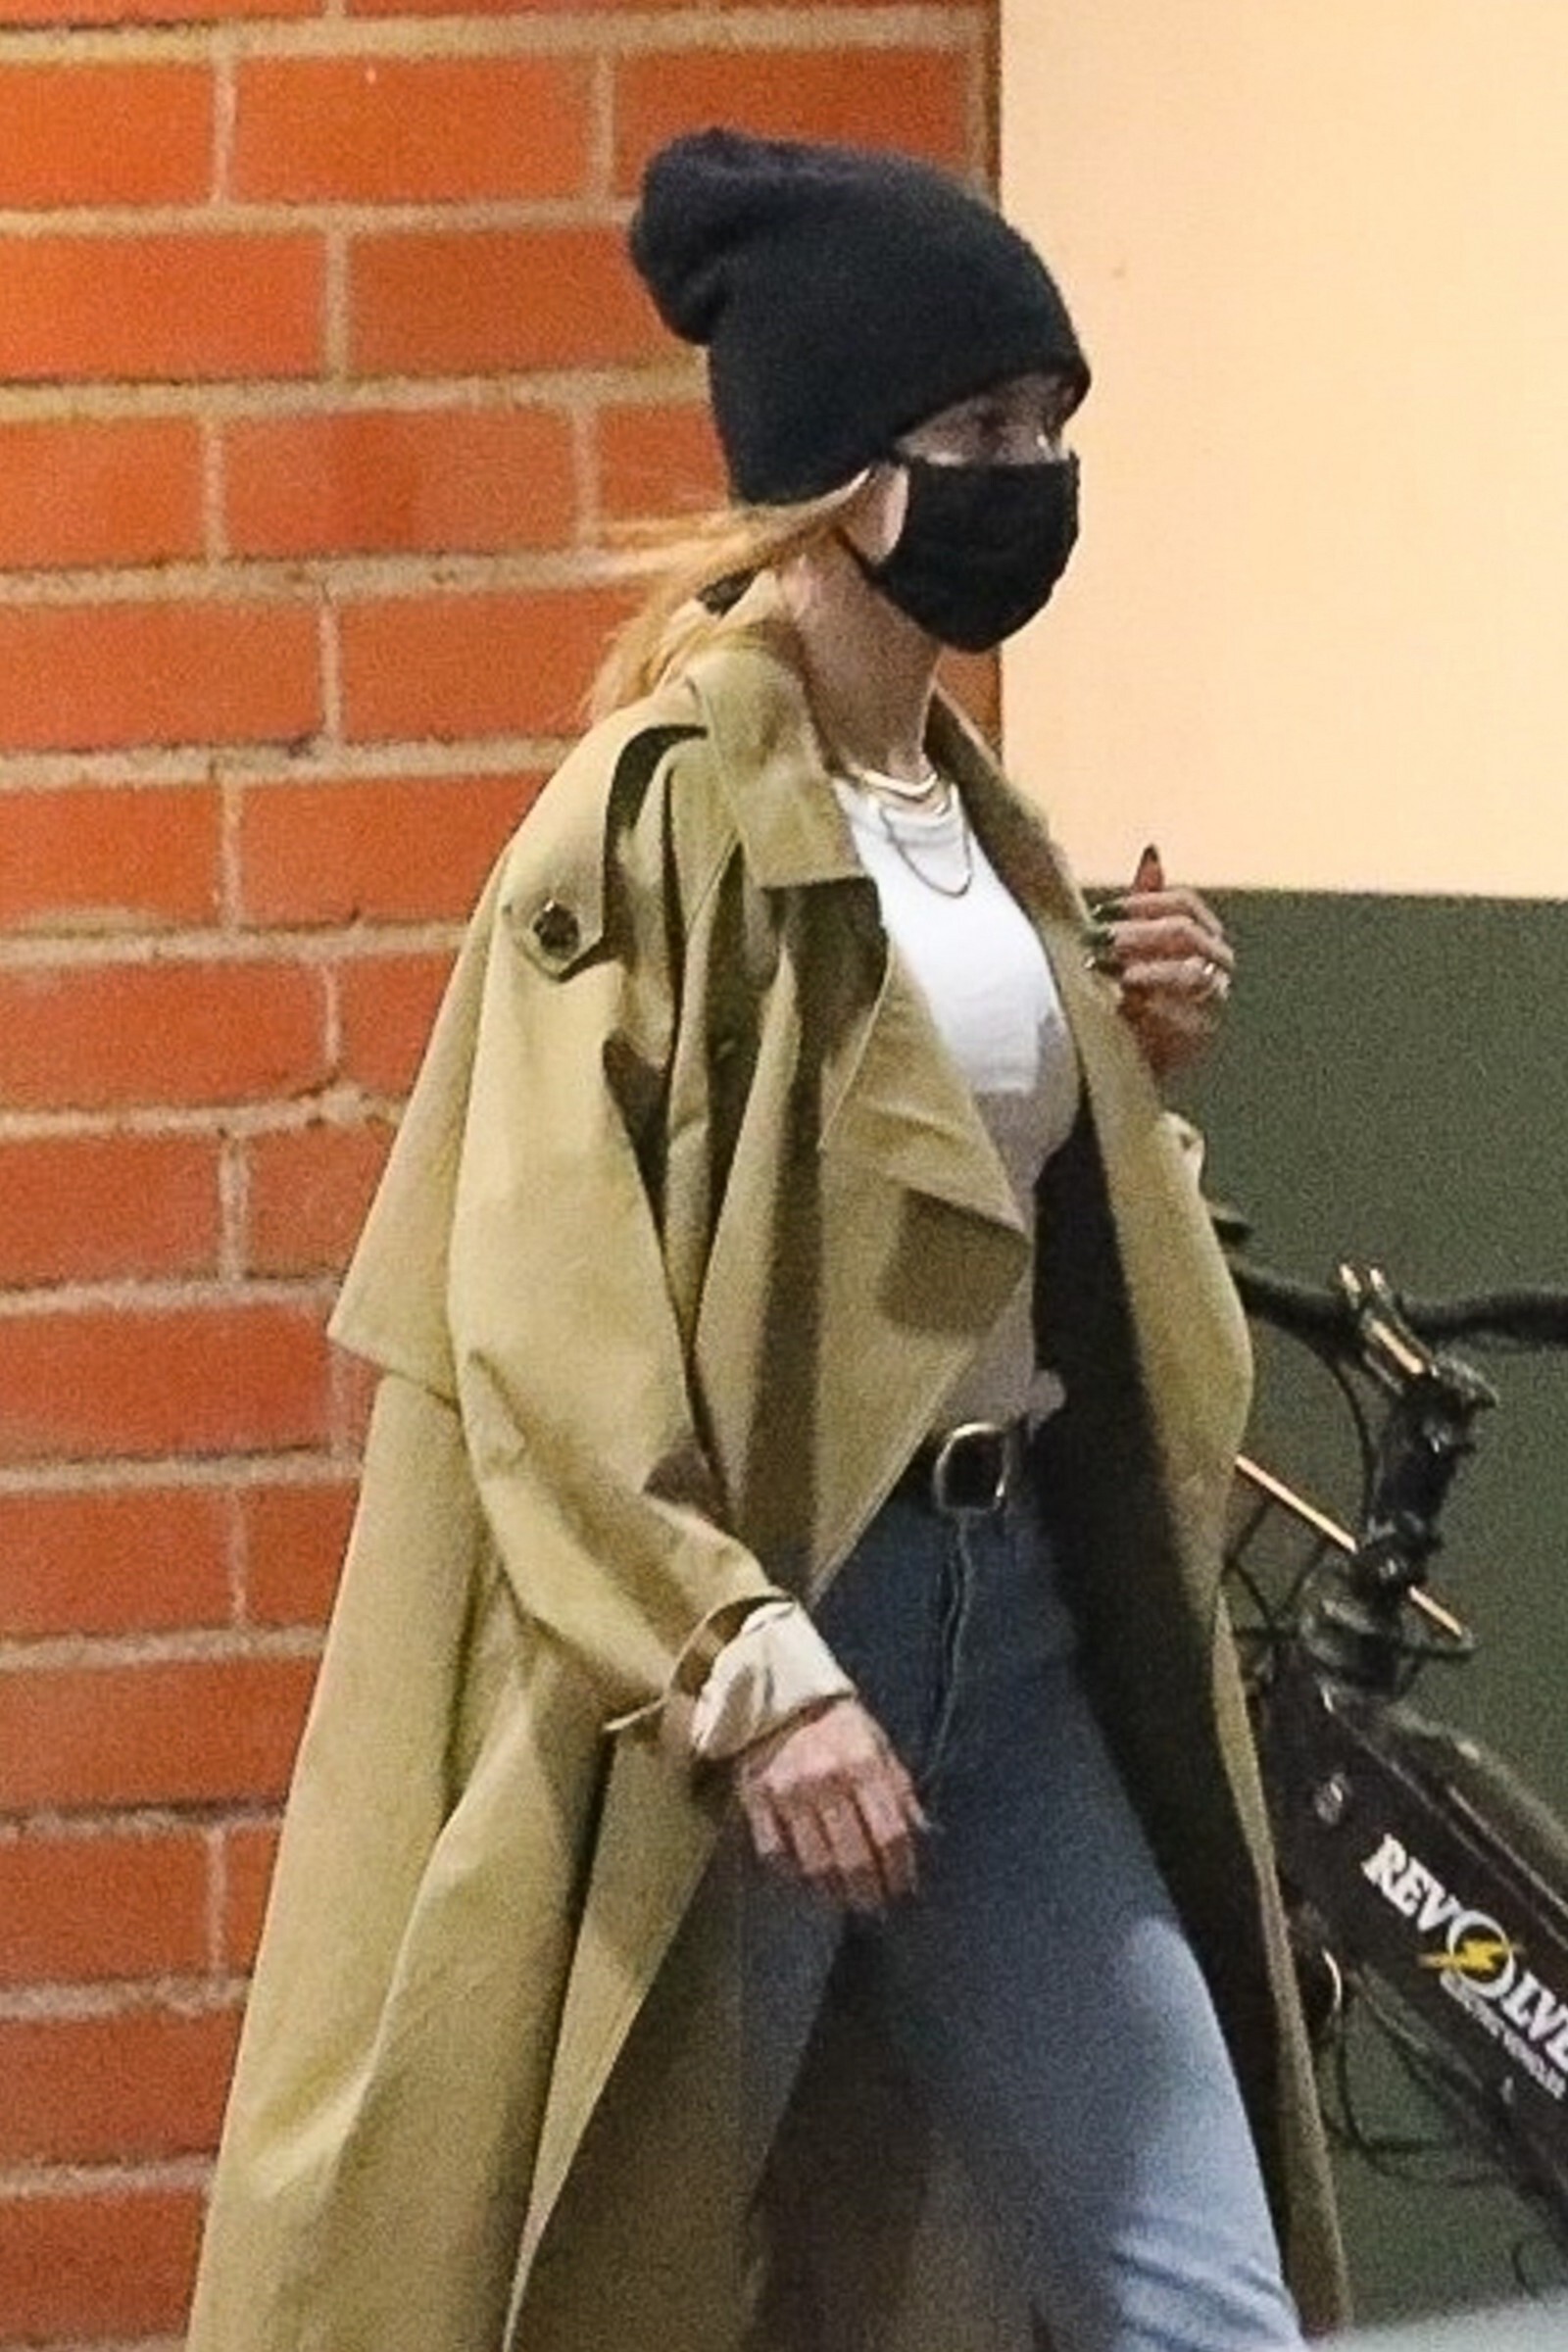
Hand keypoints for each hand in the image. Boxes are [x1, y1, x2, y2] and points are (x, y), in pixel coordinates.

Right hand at [734, 1695, 926, 1912]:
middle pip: (853, 1858)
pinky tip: (807, 1879)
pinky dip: (792, 1874)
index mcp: (863, 1764)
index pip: (890, 1834)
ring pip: (815, 1864)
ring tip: (845, 1899)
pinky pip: (775, 1853)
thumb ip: (900, 1789)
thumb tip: (923, 1835)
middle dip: (870, 1892)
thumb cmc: (838, 1725)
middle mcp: (827, 1781)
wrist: (778, 1695)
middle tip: (877, 1907)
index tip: (905, 1888)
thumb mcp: (879, 1744)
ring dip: (834, 1892)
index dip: (900, 1869)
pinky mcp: (756, 1800)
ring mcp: (788, 1793)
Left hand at [1090, 844, 1233, 1080]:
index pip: (1184, 903)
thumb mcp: (1132, 943)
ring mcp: (1214, 999)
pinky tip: (1124, 1007)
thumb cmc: (1133, 989)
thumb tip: (1153, 850)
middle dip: (1137, 935)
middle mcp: (1217, 962)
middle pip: (1185, 934)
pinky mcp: (1204, 1036)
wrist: (1134, 1052)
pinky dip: (1152, 1010)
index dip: (1142, 903)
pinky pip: (1184, 1018)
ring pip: (1190, 974)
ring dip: (1146, 971)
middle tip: (1097, 941)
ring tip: (1110, 973)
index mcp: (1203, 934)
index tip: (1101, 911)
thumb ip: (1143, 902)